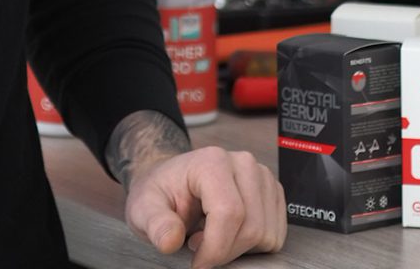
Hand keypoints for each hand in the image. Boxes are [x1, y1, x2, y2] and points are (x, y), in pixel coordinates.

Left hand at [123, 145, 286, 267]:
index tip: (197, 263)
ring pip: (266, 234)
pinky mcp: (272, 192)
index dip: (215, 248)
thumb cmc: (160, 194)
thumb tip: (170, 240)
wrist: (172, 182)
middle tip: (199, 247)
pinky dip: (254, 245)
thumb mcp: (144, 208)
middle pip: (252, 227)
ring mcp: (261, 176)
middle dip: (225, 251)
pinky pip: (276, 235)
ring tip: (212, 235)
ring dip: (240, 248)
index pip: (229, 213)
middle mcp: (242, 163)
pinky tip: (230, 233)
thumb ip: (155, 224)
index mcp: (211, 161)